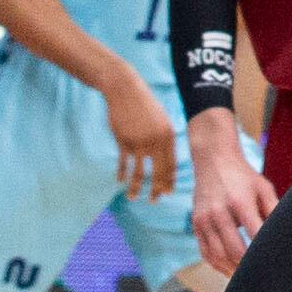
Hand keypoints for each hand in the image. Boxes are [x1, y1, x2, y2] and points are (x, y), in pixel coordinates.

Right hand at [102, 59, 175, 200]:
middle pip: (158, 171)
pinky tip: (120, 181)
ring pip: (139, 172)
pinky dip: (122, 173)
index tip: (167, 192)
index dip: (169, 180)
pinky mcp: (123, 141)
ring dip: (136, 188)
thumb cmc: (144, 104)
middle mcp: (156, 141)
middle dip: (157, 189)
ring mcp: (139, 142)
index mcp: (168, 136)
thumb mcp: (160, 119)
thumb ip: (164, 138)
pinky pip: (124, 163)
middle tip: (153, 201)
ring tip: (133, 198)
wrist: (125, 90)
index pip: (171, 164)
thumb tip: (165, 158)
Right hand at [188, 111, 274, 270]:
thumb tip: (285, 233)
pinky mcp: (196, 225)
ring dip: (232, 270)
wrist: (213, 160)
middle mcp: (218, 212)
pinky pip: (205, 252)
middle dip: (249, 267)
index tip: (276, 262)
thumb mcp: (263, 188)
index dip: (265, 251)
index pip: (255, 235)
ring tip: (247, 279)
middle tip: (263, 277)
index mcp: (239, 202)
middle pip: (234, 251)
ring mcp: (204, 220)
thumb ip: (273, 210)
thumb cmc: (243, 176)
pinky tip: (229, 270)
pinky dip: (217, 265)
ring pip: (218, 256)